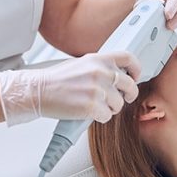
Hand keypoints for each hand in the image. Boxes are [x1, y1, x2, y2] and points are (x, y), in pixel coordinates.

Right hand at [0, 51, 140, 126]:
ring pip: (119, 104)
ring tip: (96, 105)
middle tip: (121, 99)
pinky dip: (99, 118)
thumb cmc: (58, 79)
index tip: (135, 76)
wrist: (39, 90)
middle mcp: (100, 71)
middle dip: (128, 95)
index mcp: (98, 58)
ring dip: (110, 108)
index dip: (136, 68)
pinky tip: (88, 112)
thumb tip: (118, 74)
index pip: (128, 58)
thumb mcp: (82, 64)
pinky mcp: (92, 106)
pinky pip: (107, 116)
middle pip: (130, 84)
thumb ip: (100, 66)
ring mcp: (97, 88)